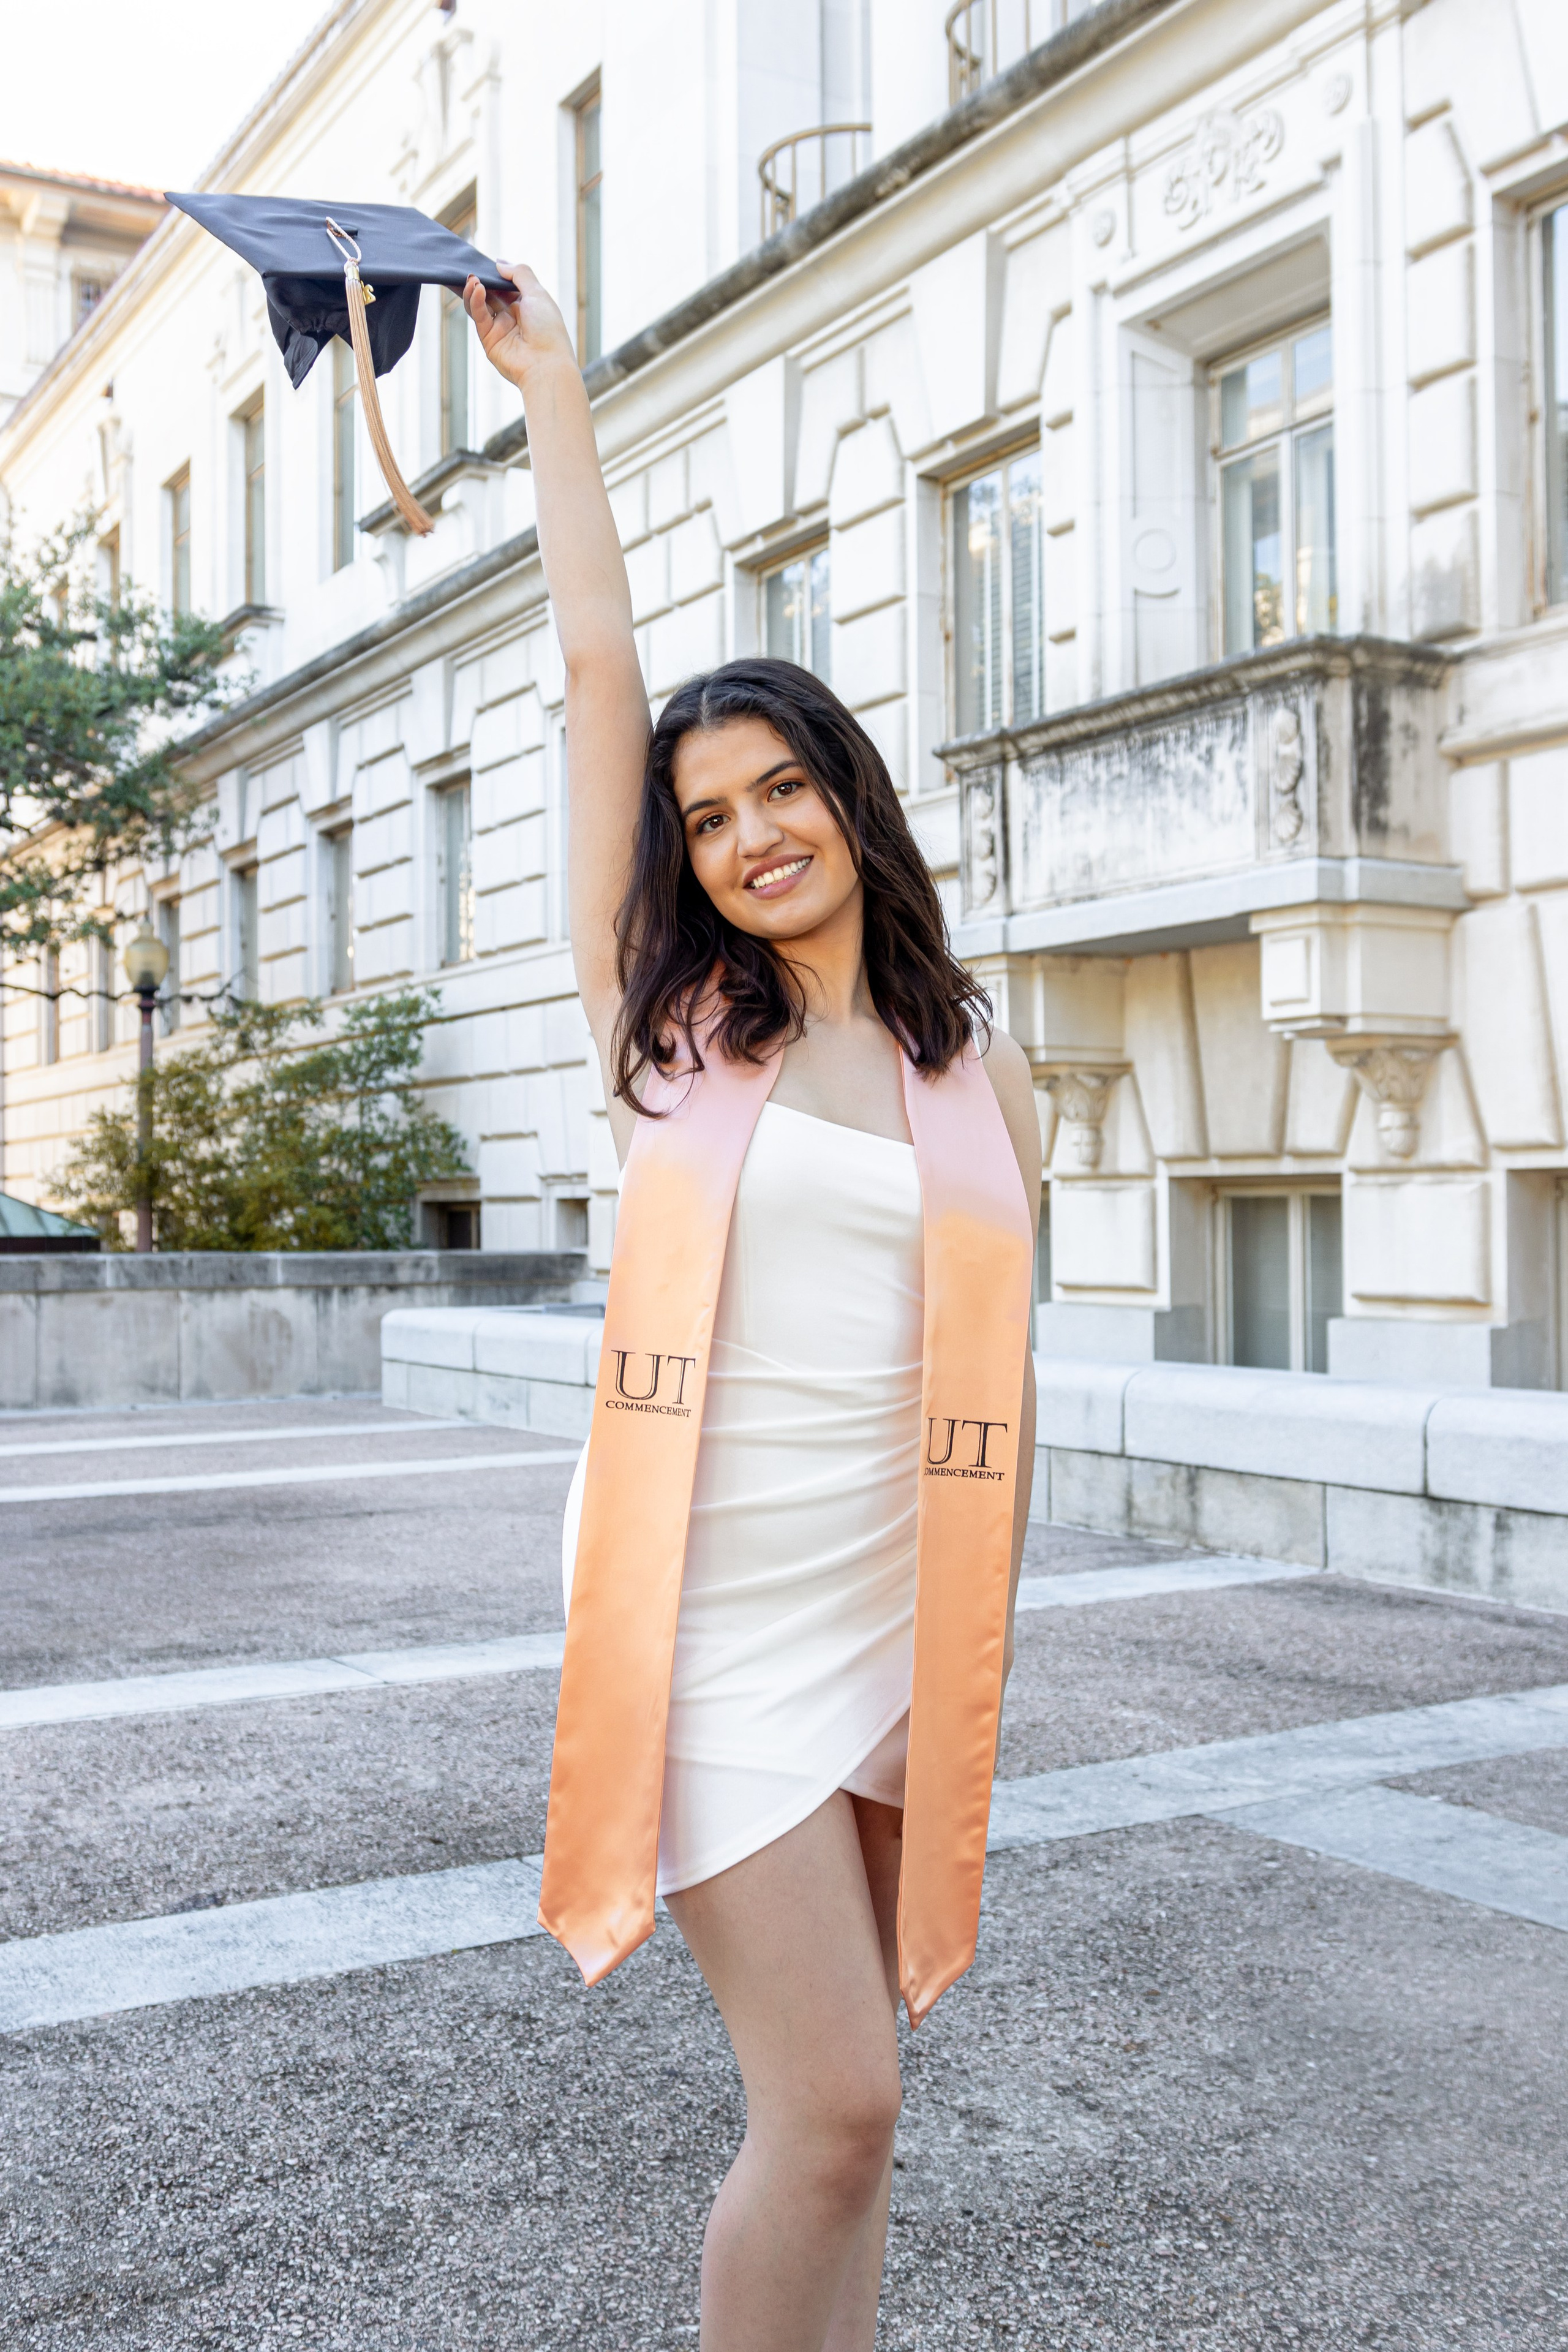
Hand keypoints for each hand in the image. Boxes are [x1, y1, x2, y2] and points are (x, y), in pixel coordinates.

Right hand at [463, 261, 574, 388]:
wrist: (546, 366)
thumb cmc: (549, 330)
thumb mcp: (537, 293)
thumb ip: (519, 274)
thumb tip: (499, 263)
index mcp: (527, 304)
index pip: (506, 284)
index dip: (495, 274)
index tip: (485, 263)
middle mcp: (513, 316)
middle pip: (490, 293)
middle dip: (480, 280)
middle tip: (470, 268)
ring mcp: (500, 328)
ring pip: (480, 304)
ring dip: (474, 289)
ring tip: (471, 279)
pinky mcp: (489, 340)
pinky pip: (479, 316)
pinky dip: (475, 301)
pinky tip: (476, 289)